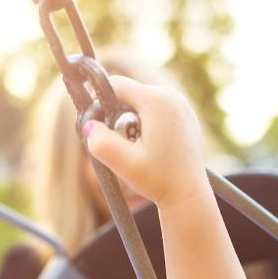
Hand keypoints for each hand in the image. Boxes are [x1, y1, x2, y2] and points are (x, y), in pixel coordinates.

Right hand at [82, 76, 208, 207]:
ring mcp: (180, 103)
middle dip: (117, 113)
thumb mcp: (126, 166)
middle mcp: (171, 95)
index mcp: (157, 100)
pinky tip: (152, 146)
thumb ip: (102, 144)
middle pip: (129, 93)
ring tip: (139, 147)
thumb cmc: (159, 181)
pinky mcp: (184, 113)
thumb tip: (88, 125)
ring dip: (131, 119)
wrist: (189, 194)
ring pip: (141, 100)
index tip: (94, 121)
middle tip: (121, 143)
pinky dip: (147, 122)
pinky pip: (156, 108)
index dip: (98, 99)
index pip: (117, 84)